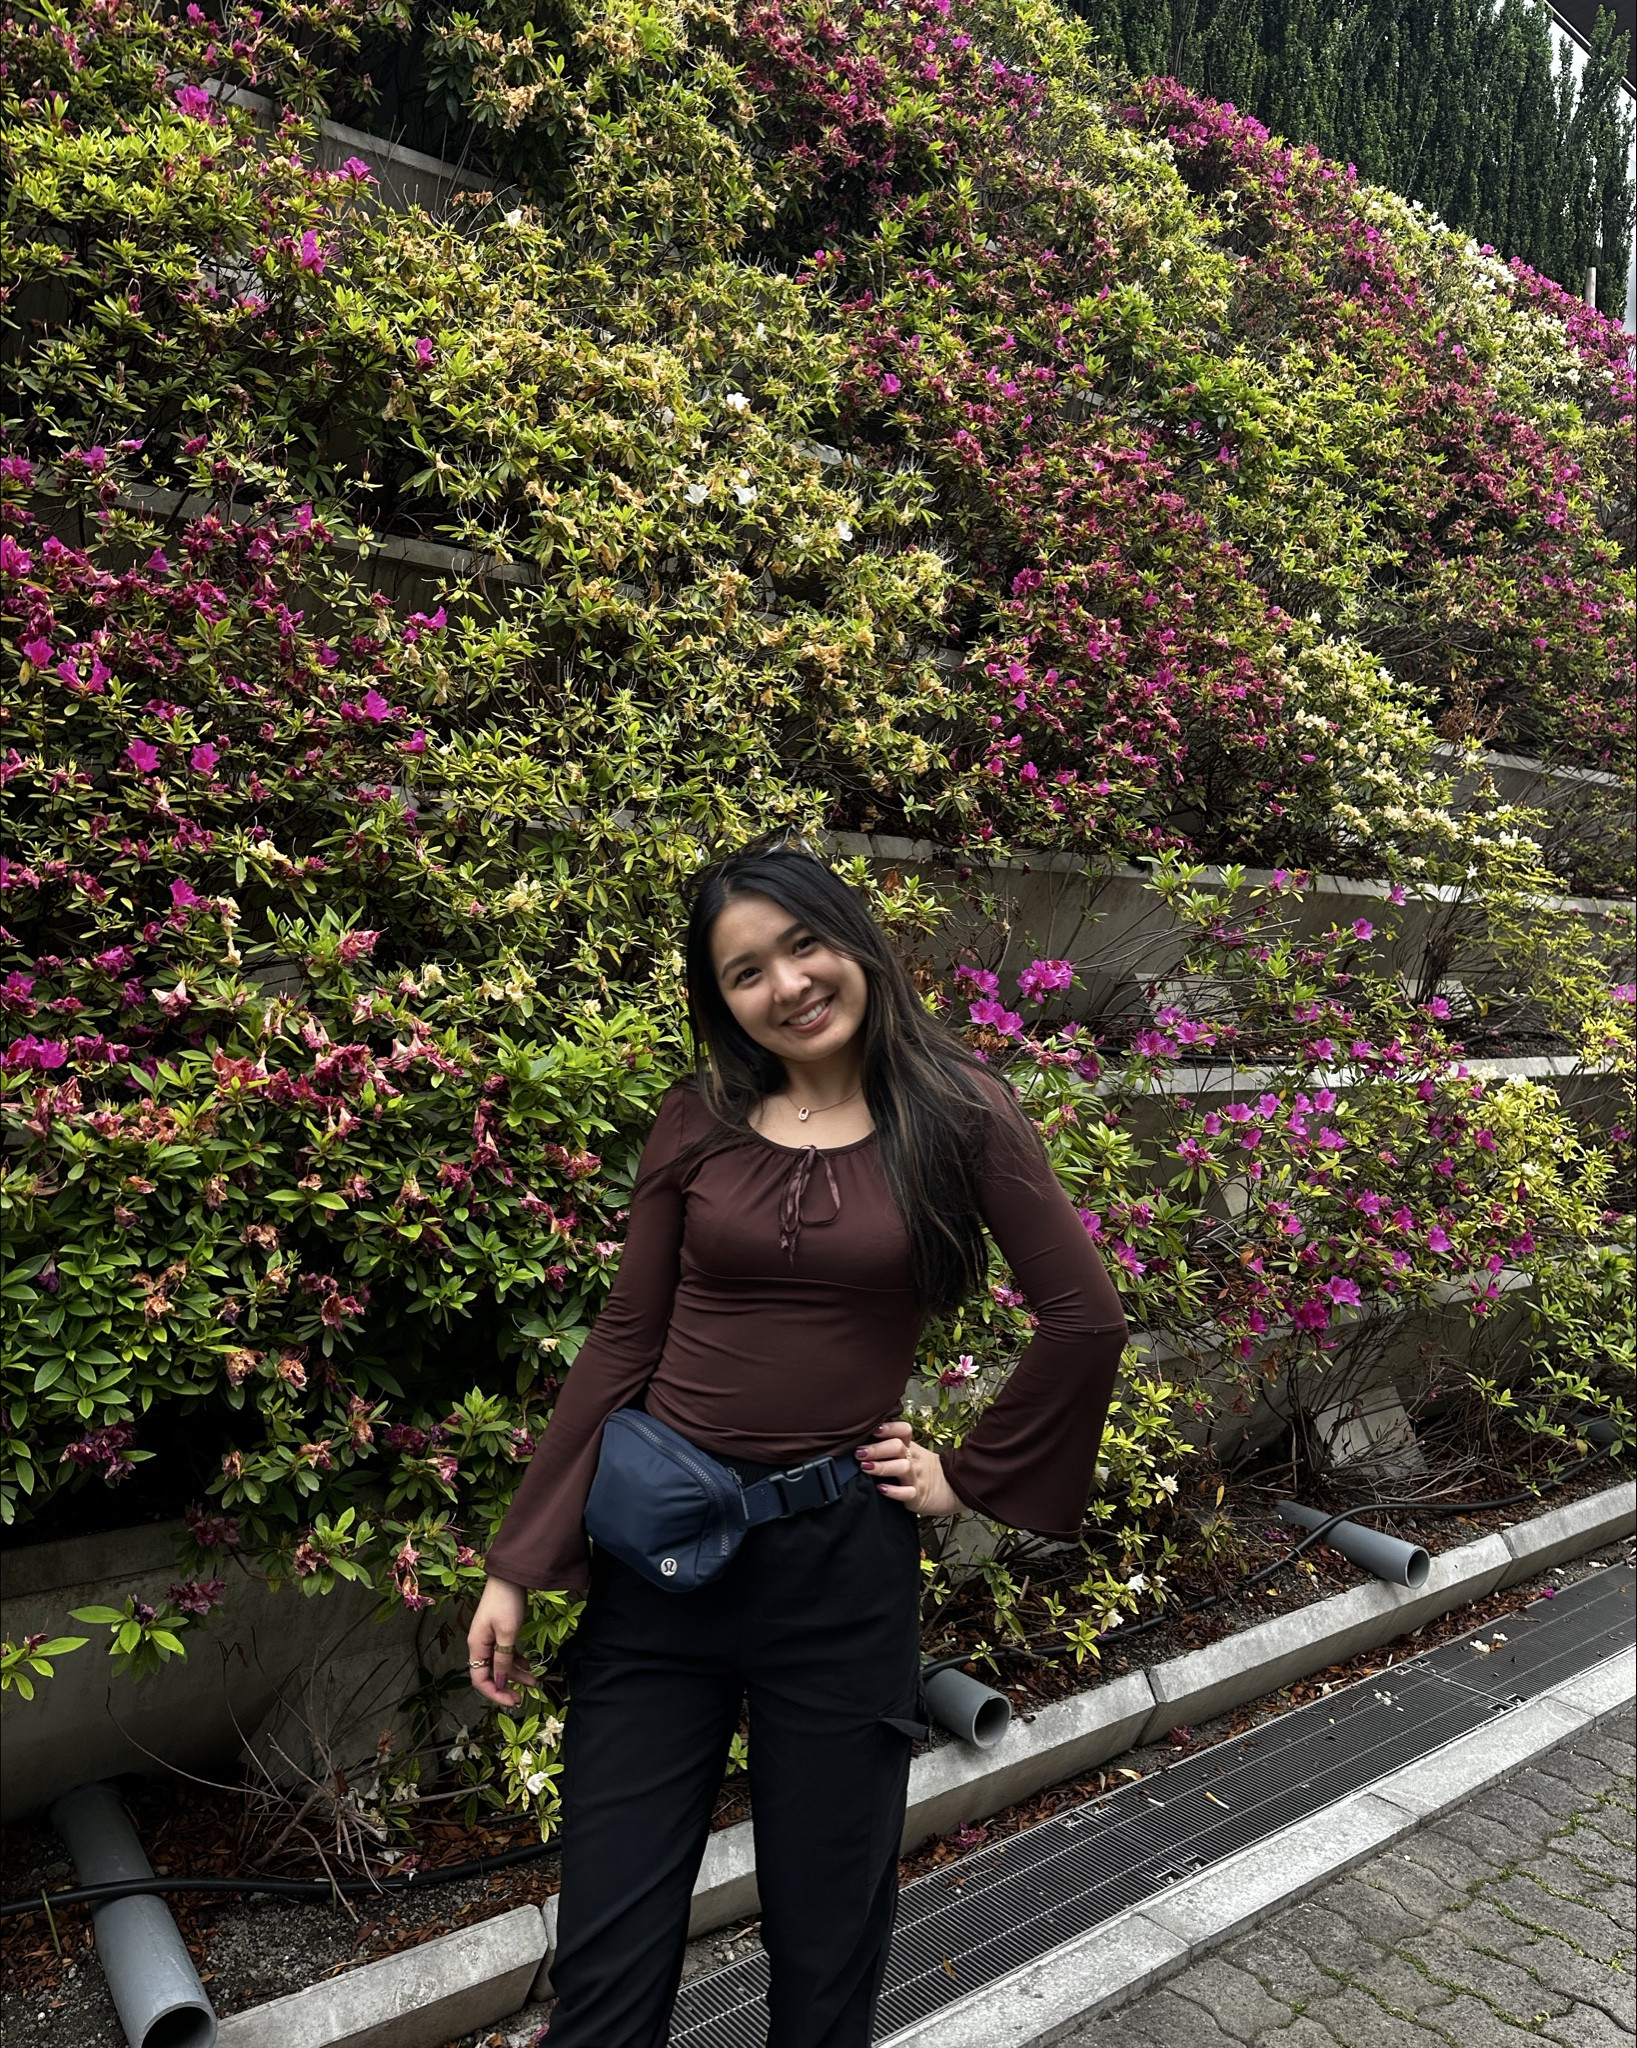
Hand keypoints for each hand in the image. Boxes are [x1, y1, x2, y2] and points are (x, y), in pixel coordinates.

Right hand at [466, 1575, 533, 1707]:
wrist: (510, 1575)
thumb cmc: (507, 1602)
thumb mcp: (507, 1633)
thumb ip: (503, 1659)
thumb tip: (499, 1682)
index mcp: (477, 1646)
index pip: (479, 1679)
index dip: (494, 1693)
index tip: (512, 1701)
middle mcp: (480, 1644)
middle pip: (489, 1673)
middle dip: (505, 1686)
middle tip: (522, 1697)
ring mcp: (490, 1637)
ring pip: (500, 1664)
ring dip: (514, 1674)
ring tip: (533, 1681)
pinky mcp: (500, 1631)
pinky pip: (506, 1653)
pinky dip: (516, 1661)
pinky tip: (528, 1665)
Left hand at [856, 1419, 961, 1515]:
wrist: (952, 1488)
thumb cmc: (924, 1470)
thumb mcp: (913, 1454)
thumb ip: (892, 1446)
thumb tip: (862, 1439)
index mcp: (911, 1447)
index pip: (903, 1431)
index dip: (890, 1428)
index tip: (874, 1429)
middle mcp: (913, 1460)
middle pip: (898, 1447)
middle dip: (877, 1448)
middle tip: (859, 1452)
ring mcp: (916, 1477)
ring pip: (901, 1467)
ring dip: (882, 1466)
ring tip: (866, 1467)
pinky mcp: (918, 1496)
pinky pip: (907, 1493)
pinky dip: (894, 1491)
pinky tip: (881, 1489)